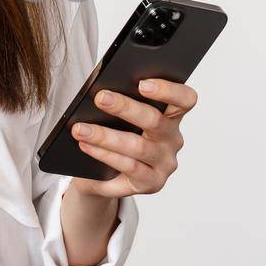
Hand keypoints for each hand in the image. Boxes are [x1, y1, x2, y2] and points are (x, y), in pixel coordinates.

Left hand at [65, 79, 197, 198]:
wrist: (102, 173)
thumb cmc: (115, 133)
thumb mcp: (119, 117)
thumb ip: (121, 104)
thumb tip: (103, 92)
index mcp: (171, 116)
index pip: (185, 99)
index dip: (168, 90)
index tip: (142, 83)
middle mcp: (173, 139)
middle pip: (155, 121)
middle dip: (125, 107)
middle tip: (100, 98)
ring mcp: (165, 163)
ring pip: (137, 146)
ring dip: (105, 136)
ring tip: (80, 129)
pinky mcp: (152, 183)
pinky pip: (128, 167)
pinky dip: (104, 155)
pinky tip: (86, 145)